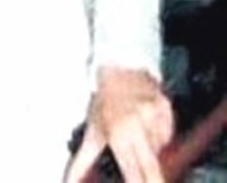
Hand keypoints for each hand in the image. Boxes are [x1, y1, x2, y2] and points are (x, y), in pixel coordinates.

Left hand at [65, 68, 173, 182]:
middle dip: (155, 181)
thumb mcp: (92, 131)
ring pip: (160, 148)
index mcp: (117, 133)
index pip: (132, 171)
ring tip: (139, 136)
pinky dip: (161, 135)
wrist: (119, 67)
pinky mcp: (166, 107)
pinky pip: (169, 133)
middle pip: (152, 167)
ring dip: (153, 151)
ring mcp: (153, 116)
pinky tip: (149, 124)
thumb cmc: (104, 101)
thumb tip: (69, 180)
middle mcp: (136, 125)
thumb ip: (82, 161)